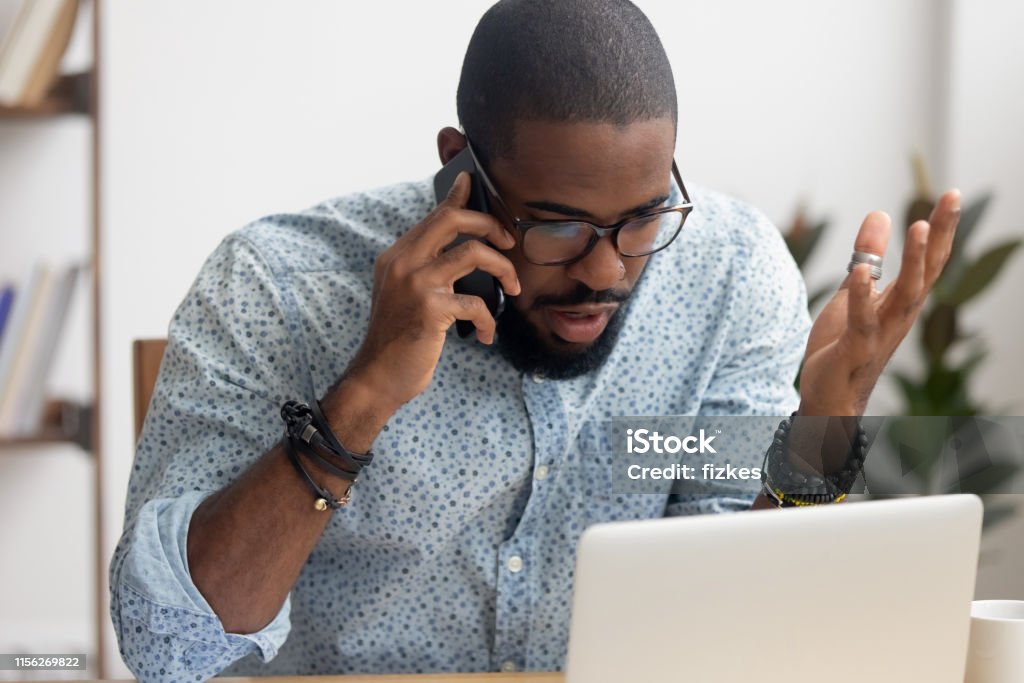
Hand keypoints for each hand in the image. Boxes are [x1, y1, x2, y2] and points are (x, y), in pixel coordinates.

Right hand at [341, 171, 520, 412]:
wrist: (378, 377)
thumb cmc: (399, 339)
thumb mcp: (406, 295)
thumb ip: (426, 268)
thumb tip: (460, 246)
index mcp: (397, 256)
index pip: (435, 215)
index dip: (458, 196)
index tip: (473, 182)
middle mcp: (403, 262)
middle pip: (453, 219)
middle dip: (491, 225)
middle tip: (508, 244)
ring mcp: (416, 283)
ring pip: (473, 252)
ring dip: (503, 269)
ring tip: (513, 289)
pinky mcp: (430, 309)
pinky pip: (477, 303)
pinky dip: (489, 320)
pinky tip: (487, 335)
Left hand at [797, 189, 961, 415]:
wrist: (829, 397)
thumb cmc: (844, 346)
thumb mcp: (855, 292)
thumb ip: (868, 257)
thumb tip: (879, 214)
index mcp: (901, 301)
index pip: (927, 260)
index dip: (940, 228)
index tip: (952, 195)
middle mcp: (899, 316)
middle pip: (926, 271)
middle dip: (939, 235)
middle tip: (951, 199)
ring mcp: (881, 333)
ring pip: (905, 295)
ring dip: (912, 262)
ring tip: (917, 226)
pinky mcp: (855, 349)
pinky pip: (862, 320)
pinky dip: (862, 295)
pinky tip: (859, 270)